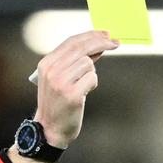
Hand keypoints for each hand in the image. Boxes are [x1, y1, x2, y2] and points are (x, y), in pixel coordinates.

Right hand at [32, 30, 117, 147]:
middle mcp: (52, 71)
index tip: (105, 34)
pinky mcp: (72, 94)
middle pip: (82, 48)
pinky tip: (84, 93)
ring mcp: (61, 83)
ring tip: (82, 86)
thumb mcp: (58, 78)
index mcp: (46, 64)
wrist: (50, 129)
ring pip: (88, 63)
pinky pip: (92, 78)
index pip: (71, 42)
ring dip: (91, 73)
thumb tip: (97, 45)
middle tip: (116, 42)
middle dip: (101, 42)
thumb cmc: (57, 103)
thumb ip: (74, 61)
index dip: (91, 35)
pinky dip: (92, 84)